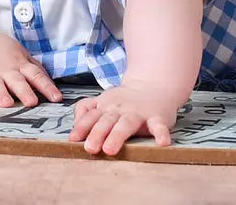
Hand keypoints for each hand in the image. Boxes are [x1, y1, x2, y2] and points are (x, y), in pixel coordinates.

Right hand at [0, 29, 61, 106]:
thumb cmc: (1, 51)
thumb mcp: (20, 54)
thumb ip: (34, 68)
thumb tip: (50, 81)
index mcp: (20, 65)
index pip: (37, 76)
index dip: (47, 87)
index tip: (57, 98)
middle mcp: (6, 70)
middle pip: (17, 81)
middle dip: (25, 92)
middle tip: (32, 102)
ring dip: (2, 94)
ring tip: (7, 103)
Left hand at [68, 79, 184, 155]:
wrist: (155, 85)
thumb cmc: (125, 100)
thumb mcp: (103, 100)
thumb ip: (86, 109)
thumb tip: (74, 127)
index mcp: (106, 106)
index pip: (91, 116)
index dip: (82, 127)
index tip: (73, 139)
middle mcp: (120, 109)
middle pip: (107, 120)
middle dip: (97, 133)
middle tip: (89, 148)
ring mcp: (139, 112)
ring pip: (127, 123)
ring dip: (117, 136)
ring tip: (110, 150)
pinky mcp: (158, 117)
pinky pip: (159, 126)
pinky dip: (161, 134)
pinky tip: (162, 143)